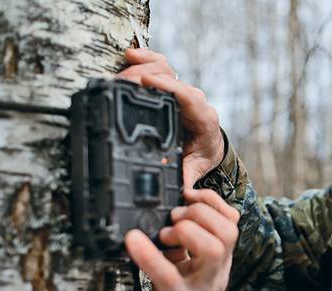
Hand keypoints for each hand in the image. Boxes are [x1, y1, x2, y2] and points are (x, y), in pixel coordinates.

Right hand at [117, 48, 224, 188]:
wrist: (209, 145)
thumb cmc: (202, 155)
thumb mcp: (195, 169)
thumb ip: (186, 178)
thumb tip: (181, 194)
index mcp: (203, 119)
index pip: (188, 97)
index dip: (169, 87)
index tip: (148, 82)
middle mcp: (194, 100)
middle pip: (173, 79)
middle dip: (147, 77)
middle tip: (122, 84)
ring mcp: (183, 91)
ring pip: (167, 69)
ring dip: (144, 66)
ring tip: (123, 69)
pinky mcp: (172, 86)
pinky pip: (161, 66)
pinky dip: (147, 59)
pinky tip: (131, 56)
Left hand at [125, 189, 239, 290]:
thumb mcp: (186, 268)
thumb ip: (183, 244)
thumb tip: (166, 215)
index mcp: (219, 260)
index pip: (232, 221)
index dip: (212, 201)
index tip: (187, 195)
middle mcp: (217, 271)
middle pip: (228, 231)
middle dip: (199, 213)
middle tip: (173, 220)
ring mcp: (202, 288)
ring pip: (214, 249)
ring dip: (186, 231)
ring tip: (164, 235)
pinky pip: (170, 276)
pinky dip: (150, 255)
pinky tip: (133, 241)